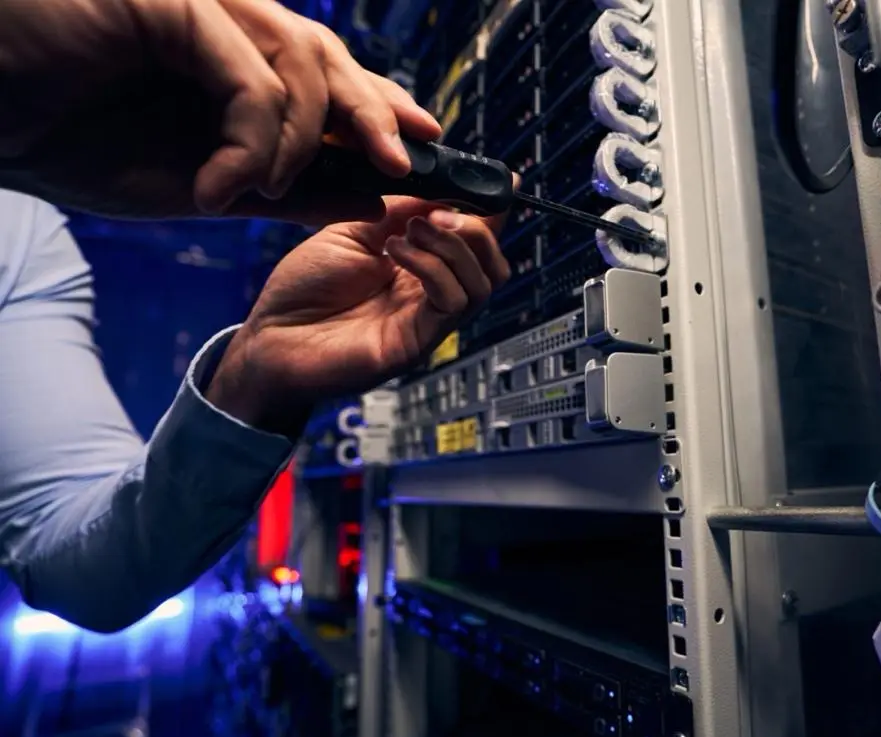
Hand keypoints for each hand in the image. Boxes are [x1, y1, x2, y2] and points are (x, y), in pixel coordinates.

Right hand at [0, 0, 439, 224]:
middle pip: (328, 57)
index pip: (326, 77)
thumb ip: (282, 187)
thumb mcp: (201, 187)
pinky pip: (247, 74)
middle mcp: (225, 27)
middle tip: (406, 163)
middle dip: (375, 111)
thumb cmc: (74, 143)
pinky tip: (225, 185)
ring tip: (276, 190)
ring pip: (301, 59)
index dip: (380, 107)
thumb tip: (367, 193)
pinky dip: (252, 139)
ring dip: (308, 136)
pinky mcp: (171, 5)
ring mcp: (200, 8)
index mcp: (234, 63)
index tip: (426, 148)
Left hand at [205, 199, 510, 434]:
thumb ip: (398, 212)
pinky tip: (395, 252)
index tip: (499, 180)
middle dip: (476, 228)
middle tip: (437, 212)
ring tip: (410, 230)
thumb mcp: (353, 232)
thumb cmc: (303, 289)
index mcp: (421, 267)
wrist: (270, 337)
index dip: (490, 211)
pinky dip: (432, 268)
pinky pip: (452, 302)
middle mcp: (430, 295)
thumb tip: (440, 189)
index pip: (474, 241)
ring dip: (452, 245)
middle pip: (492, 264)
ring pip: (481, 283)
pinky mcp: (417, 342)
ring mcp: (427, 321)